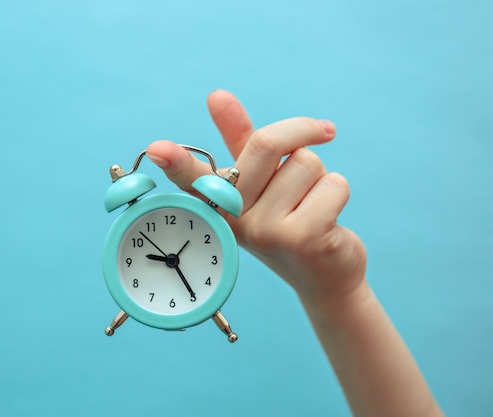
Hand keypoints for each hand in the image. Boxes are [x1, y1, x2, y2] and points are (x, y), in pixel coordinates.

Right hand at [146, 90, 366, 305]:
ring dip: (319, 177)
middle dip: (301, 131)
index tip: (156, 148)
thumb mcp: (262, 177)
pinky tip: (326, 221)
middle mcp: (235, 219)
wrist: (323, 272)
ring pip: (306, 162)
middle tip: (323, 131)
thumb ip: (240, 136)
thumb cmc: (289, 217)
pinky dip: (337, 192)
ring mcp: (266, 232)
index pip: (193, 177)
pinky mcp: (302, 238)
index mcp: (220, 202)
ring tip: (309, 206)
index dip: (176, 161)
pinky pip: (333, 183)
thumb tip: (216, 95)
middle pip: (266, 143)